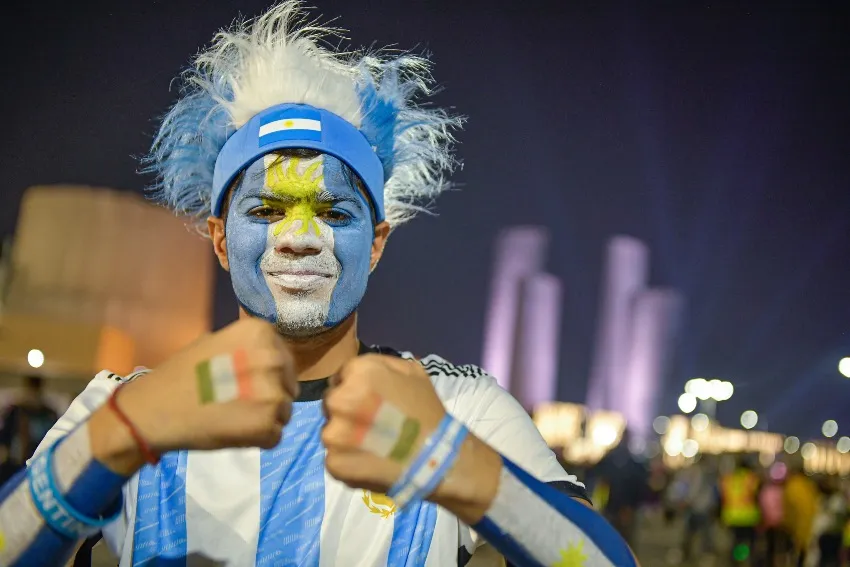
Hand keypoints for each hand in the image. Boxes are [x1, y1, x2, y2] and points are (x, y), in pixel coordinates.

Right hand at [89, 318, 298, 472]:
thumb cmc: (181, 374)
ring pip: (283, 412)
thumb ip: (247, 347)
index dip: (266, 375)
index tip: (244, 382)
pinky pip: (275, 435)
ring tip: (232, 417)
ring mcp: (273, 393)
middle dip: (268, 397)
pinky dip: (257, 439)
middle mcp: (273, 358)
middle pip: (287, 386)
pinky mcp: (268, 425)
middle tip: (237, 403)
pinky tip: (231, 431)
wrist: (153, 410)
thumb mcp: (216, 342)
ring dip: (264, 419)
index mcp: (261, 333)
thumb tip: (269, 357)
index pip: (283, 359)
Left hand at [321, 354, 500, 522]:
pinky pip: (334, 457)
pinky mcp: (334, 462)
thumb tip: (361, 370)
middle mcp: (339, 400)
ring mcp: (333, 433)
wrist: (435, 457)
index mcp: (358, 373)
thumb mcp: (411, 371)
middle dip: (347, 410)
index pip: (341, 376)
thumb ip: (380, 364)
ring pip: (331, 430)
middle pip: (332, 402)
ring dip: (345, 435)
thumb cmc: (426, 410)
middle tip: (370, 423)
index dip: (355, 388)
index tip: (369, 401)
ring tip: (372, 444)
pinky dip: (348, 459)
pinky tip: (369, 461)